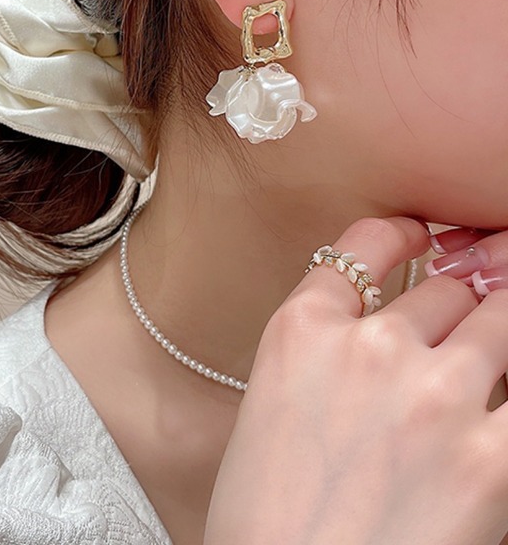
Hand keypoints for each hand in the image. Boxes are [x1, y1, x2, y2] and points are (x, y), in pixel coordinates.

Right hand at [204, 218, 507, 544]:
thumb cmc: (265, 518)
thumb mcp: (272, 409)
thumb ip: (324, 358)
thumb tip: (388, 335)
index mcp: (300, 331)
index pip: (364, 244)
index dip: (402, 234)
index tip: (422, 237)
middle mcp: (365, 346)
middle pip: (444, 287)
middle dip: (467, 292)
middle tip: (483, 297)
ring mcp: (431, 394)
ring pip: (500, 318)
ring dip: (505, 325)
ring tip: (502, 337)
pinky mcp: (491, 459)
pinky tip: (506, 388)